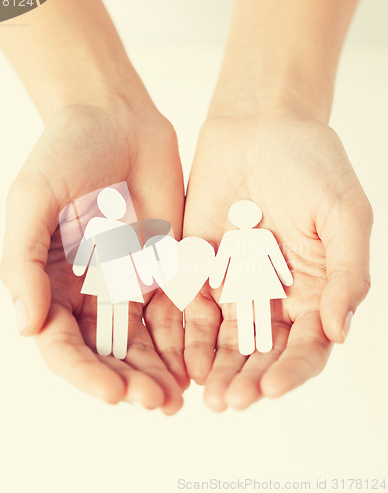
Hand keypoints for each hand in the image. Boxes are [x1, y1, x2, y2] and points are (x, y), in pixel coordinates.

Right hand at [0, 101, 187, 413]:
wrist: (115, 119)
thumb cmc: (64, 152)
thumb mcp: (31, 201)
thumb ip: (23, 262)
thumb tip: (25, 327)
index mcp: (49, 283)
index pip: (62, 345)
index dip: (85, 374)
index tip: (115, 391)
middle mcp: (86, 291)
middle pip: (106, 353)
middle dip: (129, 381)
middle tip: (157, 402)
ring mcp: (126, 281)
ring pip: (141, 342)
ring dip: (158, 371)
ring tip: (178, 398)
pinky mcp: (162, 267)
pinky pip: (171, 312)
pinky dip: (181, 341)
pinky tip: (195, 362)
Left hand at [183, 108, 371, 410]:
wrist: (262, 125)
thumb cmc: (312, 164)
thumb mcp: (345, 215)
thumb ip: (347, 274)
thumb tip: (338, 332)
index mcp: (314, 289)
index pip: (305, 345)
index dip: (291, 371)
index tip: (270, 388)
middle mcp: (273, 294)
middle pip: (260, 350)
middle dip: (246, 378)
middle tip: (230, 401)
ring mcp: (233, 282)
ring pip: (223, 337)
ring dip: (214, 365)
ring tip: (205, 391)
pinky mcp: (199, 264)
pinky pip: (189, 304)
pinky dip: (185, 330)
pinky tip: (179, 353)